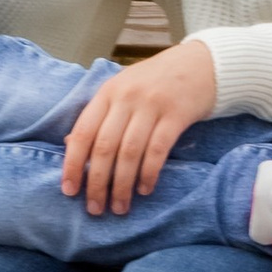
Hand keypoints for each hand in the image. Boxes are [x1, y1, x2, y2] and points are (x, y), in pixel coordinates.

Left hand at [60, 38, 218, 217]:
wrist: (202, 63)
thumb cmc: (157, 81)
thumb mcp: (123, 90)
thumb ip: (100, 115)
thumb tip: (70, 144)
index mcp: (108, 92)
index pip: (83, 131)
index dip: (73, 163)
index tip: (69, 190)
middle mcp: (127, 97)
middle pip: (104, 146)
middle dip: (97, 182)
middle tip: (95, 209)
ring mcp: (152, 104)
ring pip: (129, 152)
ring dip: (122, 185)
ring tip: (119, 206)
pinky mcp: (176, 114)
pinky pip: (157, 150)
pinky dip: (149, 173)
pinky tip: (145, 189)